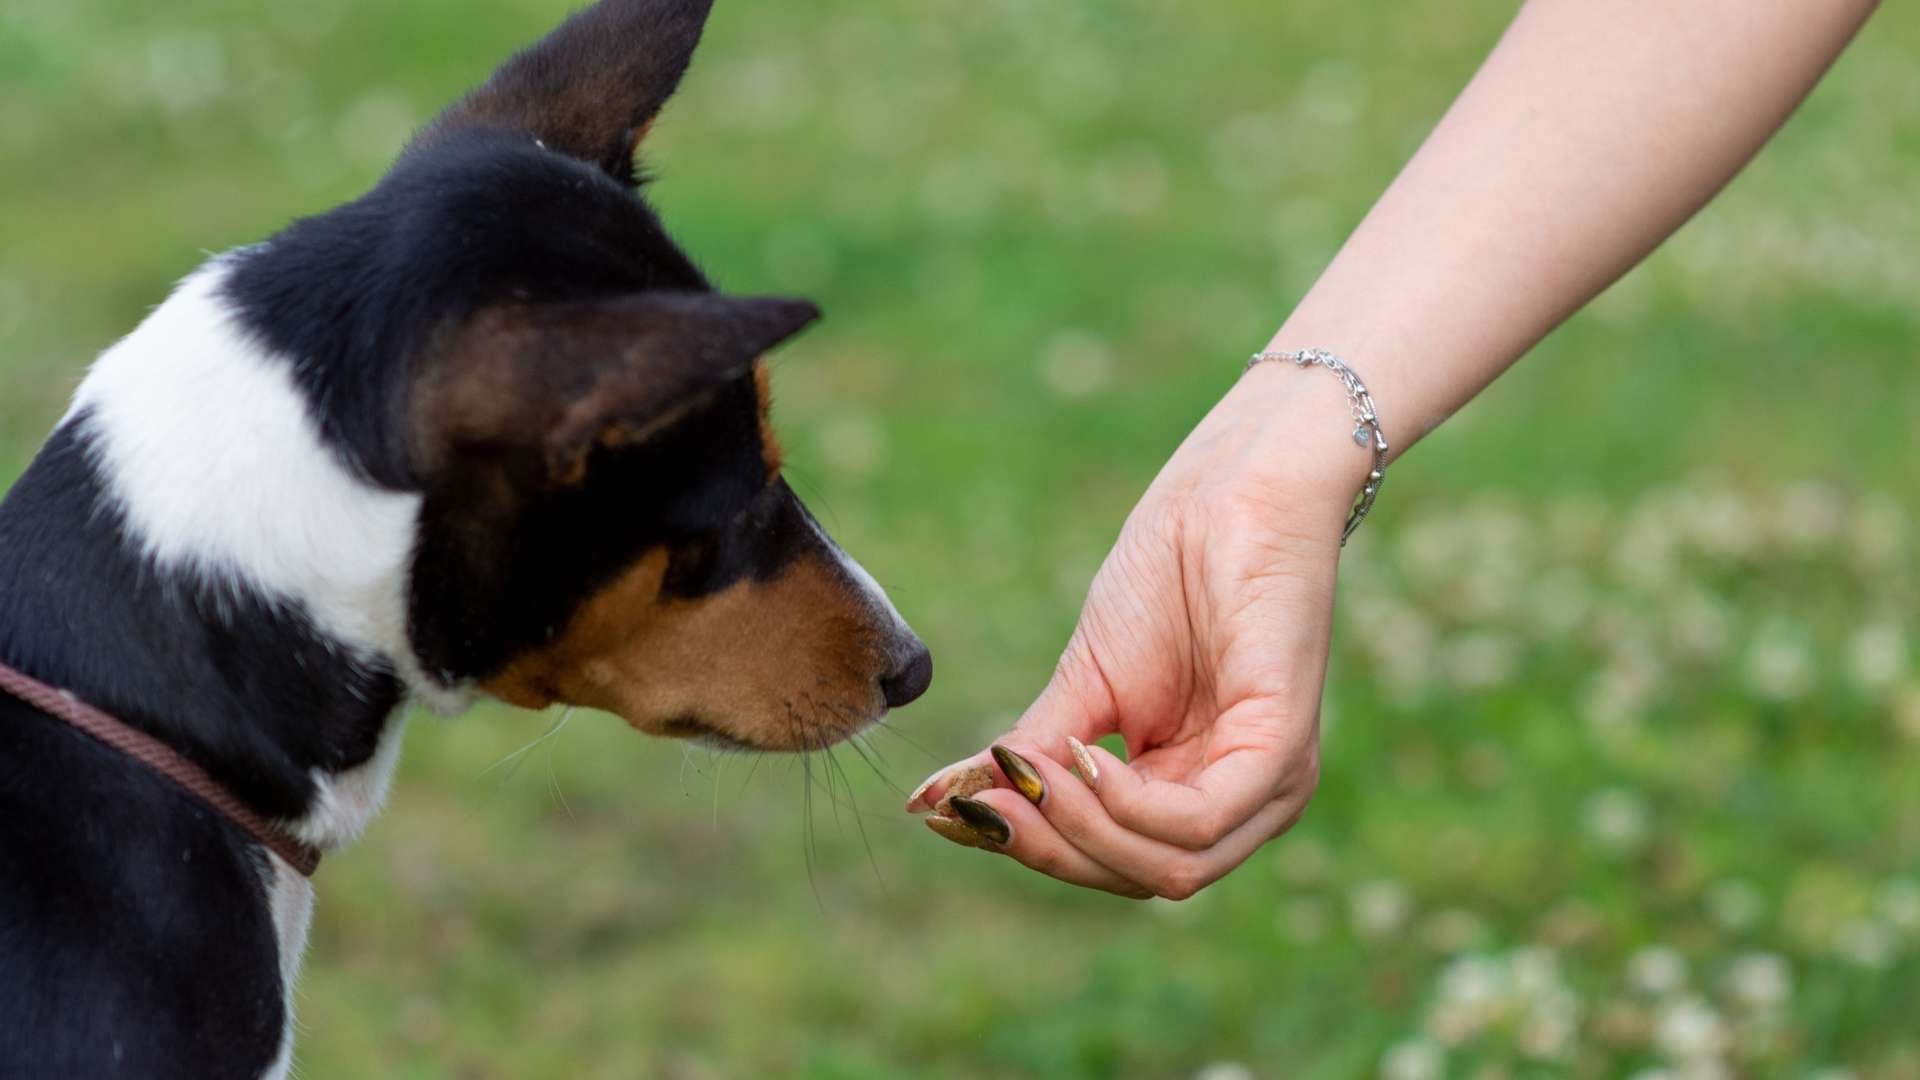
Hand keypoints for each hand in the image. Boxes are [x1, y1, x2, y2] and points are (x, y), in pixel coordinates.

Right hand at [908, 361, 1367, 897]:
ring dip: (1084, 827)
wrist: (1224, 494)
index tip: (951, 816)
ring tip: (1034, 769)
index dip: (1034, 850)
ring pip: (1171, 866)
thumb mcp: (1082, 685)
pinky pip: (1201, 819)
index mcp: (1197, 795)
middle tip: (988, 801)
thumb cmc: (1166, 575)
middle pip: (1140, 877)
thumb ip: (1028, 755)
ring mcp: (1272, 782)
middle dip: (1053, 847)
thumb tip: (937, 808)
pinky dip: (1130, 804)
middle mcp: (1244, 804)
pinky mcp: (1284, 746)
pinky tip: (1083, 756)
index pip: (1115, 864)